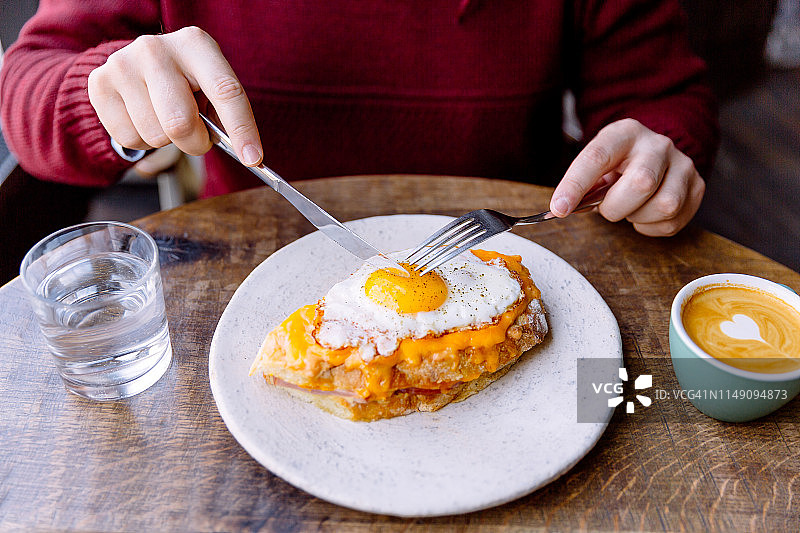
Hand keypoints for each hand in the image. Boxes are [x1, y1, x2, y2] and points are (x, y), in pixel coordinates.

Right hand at [88, 26, 261, 165]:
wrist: (135, 63)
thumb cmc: (185, 81)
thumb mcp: (209, 86)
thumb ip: (225, 115)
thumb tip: (247, 155)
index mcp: (195, 44)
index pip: (225, 91)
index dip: (242, 129)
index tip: (253, 159)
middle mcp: (156, 48)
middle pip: (181, 123)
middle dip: (195, 143)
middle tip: (196, 137)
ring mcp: (123, 64)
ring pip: (155, 135)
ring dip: (167, 141)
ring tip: (164, 118)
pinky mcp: (99, 84)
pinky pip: (129, 139)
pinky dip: (143, 141)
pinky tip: (143, 118)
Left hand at [549, 119, 705, 236]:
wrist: (654, 154)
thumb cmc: (618, 163)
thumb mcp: (596, 164)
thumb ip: (580, 184)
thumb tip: (563, 208)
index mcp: (625, 133)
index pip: (597, 157)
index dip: (576, 185)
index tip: (560, 208)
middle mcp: (658, 144)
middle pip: (641, 183)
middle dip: (616, 207)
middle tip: (608, 207)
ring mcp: (682, 164)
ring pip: (664, 205)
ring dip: (637, 217)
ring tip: (630, 207)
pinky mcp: (697, 187)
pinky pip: (673, 221)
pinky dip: (651, 226)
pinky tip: (644, 213)